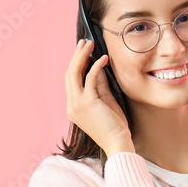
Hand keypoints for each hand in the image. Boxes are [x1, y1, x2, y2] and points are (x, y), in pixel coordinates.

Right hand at [65, 39, 132, 156]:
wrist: (117, 143)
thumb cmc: (114, 127)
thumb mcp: (106, 102)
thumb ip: (100, 86)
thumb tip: (98, 68)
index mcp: (73, 107)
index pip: (71, 81)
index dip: (75, 64)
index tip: (83, 52)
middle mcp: (71, 105)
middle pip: (69, 74)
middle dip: (76, 56)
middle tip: (84, 42)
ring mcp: (77, 104)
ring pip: (74, 73)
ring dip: (82, 56)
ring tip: (89, 44)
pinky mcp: (87, 103)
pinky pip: (89, 78)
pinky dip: (96, 66)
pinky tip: (103, 58)